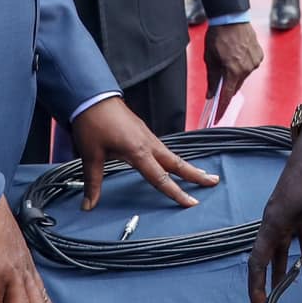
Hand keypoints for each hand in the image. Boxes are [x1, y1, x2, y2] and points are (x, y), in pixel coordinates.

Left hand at [69, 96, 219, 209]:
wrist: (92, 96)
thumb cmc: (93, 124)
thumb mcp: (91, 154)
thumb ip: (93, 182)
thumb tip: (88, 205)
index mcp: (138, 151)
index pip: (161, 177)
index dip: (176, 192)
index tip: (191, 202)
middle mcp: (148, 143)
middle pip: (176, 163)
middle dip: (195, 174)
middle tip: (213, 182)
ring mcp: (147, 136)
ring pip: (171, 155)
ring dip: (186, 166)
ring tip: (200, 174)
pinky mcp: (143, 132)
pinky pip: (163, 148)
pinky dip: (173, 158)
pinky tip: (173, 162)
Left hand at [202, 21, 263, 118]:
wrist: (231, 17)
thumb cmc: (219, 35)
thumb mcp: (210, 59)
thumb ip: (211, 78)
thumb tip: (211, 93)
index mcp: (233, 70)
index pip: (228, 95)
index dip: (222, 106)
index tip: (219, 115)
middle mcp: (247, 68)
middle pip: (236, 85)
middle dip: (227, 86)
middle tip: (219, 83)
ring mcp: (255, 61)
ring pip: (243, 75)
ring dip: (235, 73)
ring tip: (227, 62)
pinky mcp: (259, 54)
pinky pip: (250, 66)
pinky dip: (243, 65)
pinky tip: (236, 56)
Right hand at [248, 120, 301, 302]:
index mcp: (274, 223)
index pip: (258, 261)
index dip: (256, 285)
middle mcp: (274, 220)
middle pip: (266, 257)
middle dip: (266, 281)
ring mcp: (283, 214)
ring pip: (280, 247)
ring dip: (282, 267)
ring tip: (284, 289)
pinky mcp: (293, 209)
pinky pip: (292, 236)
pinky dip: (296, 251)